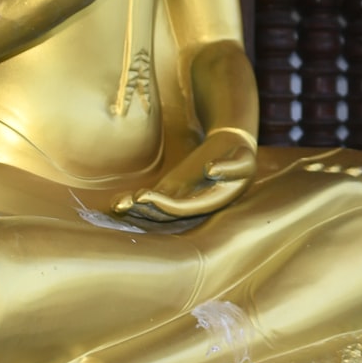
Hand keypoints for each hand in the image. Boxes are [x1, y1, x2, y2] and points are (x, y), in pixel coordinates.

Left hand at [116, 129, 255, 221]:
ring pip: (156, 211)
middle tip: (124, 204)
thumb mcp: (243, 158)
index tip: (143, 196)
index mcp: (211, 202)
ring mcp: (180, 199)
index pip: (183, 209)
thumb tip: (210, 169)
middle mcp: (193, 206)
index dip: (162, 205)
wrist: (231, 148)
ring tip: (117, 204)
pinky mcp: (171, 190)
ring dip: (137, 211)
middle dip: (144, 211)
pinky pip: (152, 200)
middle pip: (165, 214)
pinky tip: (119, 201)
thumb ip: (229, 167)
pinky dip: (136, 202)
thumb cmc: (240, 154)